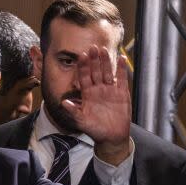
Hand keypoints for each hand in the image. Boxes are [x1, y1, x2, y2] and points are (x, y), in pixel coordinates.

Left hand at [61, 46, 130, 164]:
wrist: (111, 137)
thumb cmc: (95, 129)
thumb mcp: (82, 121)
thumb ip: (73, 111)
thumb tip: (63, 103)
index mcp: (87, 94)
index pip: (84, 77)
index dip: (83, 67)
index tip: (81, 56)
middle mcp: (98, 90)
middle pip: (95, 71)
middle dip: (94, 60)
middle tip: (93, 47)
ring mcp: (110, 90)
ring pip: (107, 72)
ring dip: (106, 61)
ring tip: (104, 50)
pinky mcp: (121, 93)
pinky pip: (121, 79)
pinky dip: (121, 69)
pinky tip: (120, 58)